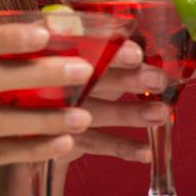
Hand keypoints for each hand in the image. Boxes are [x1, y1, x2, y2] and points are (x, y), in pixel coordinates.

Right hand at [54, 41, 166, 165]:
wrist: (34, 117)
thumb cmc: (69, 73)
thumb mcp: (79, 53)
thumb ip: (101, 45)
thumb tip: (142, 43)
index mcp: (57, 51)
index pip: (83, 47)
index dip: (109, 51)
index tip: (136, 54)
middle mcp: (53, 82)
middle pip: (90, 79)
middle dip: (125, 79)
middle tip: (157, 79)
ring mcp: (55, 115)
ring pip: (97, 114)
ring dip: (130, 114)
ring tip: (161, 113)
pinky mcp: (61, 142)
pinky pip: (96, 144)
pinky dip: (122, 147)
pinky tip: (146, 152)